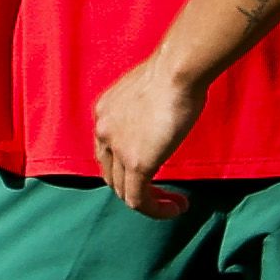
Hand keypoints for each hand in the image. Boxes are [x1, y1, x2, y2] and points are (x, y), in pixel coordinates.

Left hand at [90, 52, 202, 216]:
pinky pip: (137, 199)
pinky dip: (155, 210)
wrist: (177, 70)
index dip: (125, 166)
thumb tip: (159, 121)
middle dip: (134, 187)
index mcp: (104, 112)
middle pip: (110, 173)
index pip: (107, 150)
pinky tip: (175, 208)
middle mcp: (103, 131)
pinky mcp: (136, 163)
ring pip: (123, 191)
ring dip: (148, 202)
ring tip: (172, 204)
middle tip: (162, 192)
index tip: (154, 168)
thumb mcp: (147, 92)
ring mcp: (117, 149)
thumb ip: (144, 111)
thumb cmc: (173, 72)